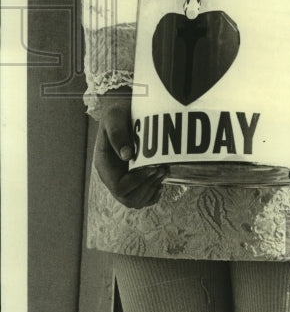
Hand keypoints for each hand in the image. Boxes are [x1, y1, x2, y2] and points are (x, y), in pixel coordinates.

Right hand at [93, 90, 166, 208]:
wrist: (124, 110)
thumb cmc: (118, 112)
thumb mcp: (115, 117)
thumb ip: (118, 134)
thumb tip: (127, 156)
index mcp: (104, 165)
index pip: (119, 188)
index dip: (138, 182)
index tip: (153, 168)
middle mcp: (112, 176)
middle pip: (128, 199)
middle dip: (148, 187)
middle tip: (162, 169)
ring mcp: (122, 179)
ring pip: (136, 201)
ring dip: (152, 190)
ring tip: (164, 171)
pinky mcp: (134, 178)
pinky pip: (143, 197)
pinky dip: (153, 193)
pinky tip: (161, 179)